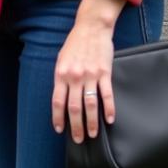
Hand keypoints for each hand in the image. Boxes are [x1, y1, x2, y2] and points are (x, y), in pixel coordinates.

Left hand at [51, 0, 124, 142]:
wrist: (91, 27)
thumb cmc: (75, 44)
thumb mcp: (61, 59)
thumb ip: (61, 78)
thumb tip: (61, 97)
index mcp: (61, 73)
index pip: (57, 101)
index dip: (58, 117)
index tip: (60, 130)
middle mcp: (74, 76)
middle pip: (74, 107)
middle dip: (75, 126)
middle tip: (78, 139)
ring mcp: (90, 75)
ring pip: (90, 105)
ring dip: (91, 122)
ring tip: (92, 134)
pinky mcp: (104, 73)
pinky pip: (107, 95)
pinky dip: (109, 109)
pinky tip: (110, 119)